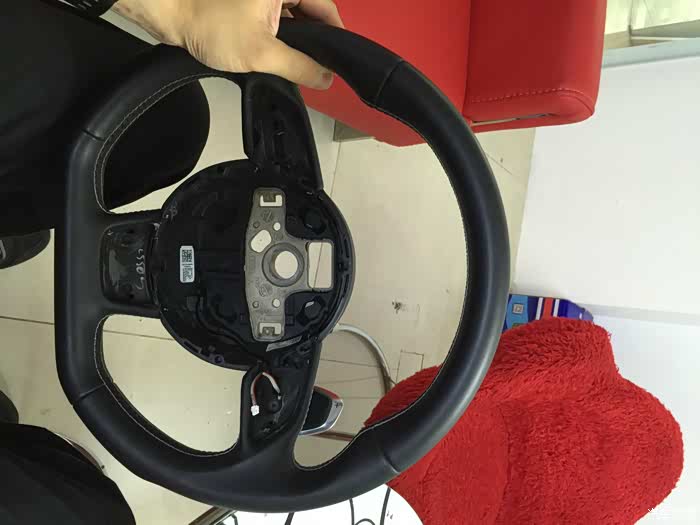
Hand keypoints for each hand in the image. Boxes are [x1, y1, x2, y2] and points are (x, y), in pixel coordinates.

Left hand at [113, 0, 343, 88]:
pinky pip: (277, 22)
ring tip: (294, 65)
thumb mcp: (262, 53)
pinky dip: (280, 40)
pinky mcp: (251, 6)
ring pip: (294, 20)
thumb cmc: (209, 25)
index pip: (326, 7)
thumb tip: (326, 79)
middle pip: (311, 13)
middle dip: (314, 42)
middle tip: (315, 68)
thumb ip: (300, 67)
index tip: (338, 61)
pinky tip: (276, 57)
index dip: (335, 35)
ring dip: (296, 43)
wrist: (170, 17)